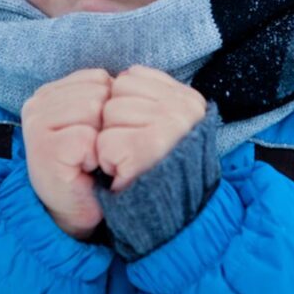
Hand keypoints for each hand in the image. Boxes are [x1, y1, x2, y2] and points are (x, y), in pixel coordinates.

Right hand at [20, 68, 111, 239]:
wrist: (75, 210)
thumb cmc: (89, 165)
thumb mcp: (94, 120)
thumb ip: (101, 93)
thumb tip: (125, 77)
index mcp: (48, 92)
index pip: (98, 78)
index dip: (109, 109)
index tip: (95, 135)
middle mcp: (36, 104)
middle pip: (98, 93)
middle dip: (106, 124)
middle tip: (93, 151)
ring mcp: (36, 126)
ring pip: (94, 111)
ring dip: (102, 141)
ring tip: (89, 159)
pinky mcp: (45, 149)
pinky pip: (89, 138)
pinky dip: (96, 157)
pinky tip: (85, 170)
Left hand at [97, 64, 206, 192]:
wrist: (177, 216)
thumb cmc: (164, 168)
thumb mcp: (168, 125)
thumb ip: (151, 97)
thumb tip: (121, 77)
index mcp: (188, 99)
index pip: (130, 77)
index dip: (124, 105)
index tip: (139, 130)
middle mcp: (183, 109)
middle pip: (116, 94)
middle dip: (114, 123)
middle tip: (133, 148)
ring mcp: (167, 127)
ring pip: (107, 115)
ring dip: (109, 142)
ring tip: (130, 159)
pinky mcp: (148, 149)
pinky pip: (104, 142)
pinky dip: (107, 161)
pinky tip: (124, 171)